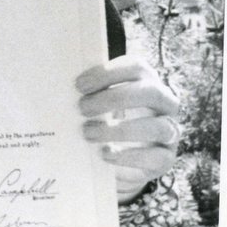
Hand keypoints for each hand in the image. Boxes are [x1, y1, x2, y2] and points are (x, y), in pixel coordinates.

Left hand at [77, 55, 179, 202]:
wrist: (120, 159)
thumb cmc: (105, 121)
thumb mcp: (98, 104)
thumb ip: (88, 93)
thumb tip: (57, 86)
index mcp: (146, 82)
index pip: (136, 67)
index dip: (108, 73)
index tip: (79, 85)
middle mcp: (164, 103)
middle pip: (150, 92)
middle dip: (114, 98)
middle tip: (82, 108)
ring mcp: (169, 131)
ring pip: (156, 127)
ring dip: (118, 130)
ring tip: (88, 133)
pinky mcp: (166, 158)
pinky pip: (155, 157)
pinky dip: (128, 156)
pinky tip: (105, 154)